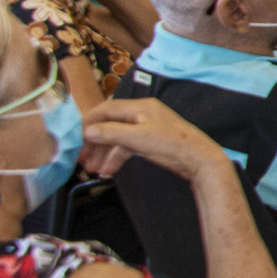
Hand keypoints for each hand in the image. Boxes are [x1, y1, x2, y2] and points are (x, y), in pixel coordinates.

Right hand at [78, 97, 231, 184]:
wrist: (200, 160)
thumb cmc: (172, 144)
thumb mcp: (139, 138)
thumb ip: (112, 133)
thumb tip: (87, 131)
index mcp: (140, 107)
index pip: (107, 109)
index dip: (89, 121)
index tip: (75, 138)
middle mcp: (142, 114)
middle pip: (110, 124)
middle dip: (95, 141)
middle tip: (82, 158)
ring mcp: (147, 128)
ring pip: (118, 138)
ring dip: (104, 152)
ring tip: (92, 169)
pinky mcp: (151, 142)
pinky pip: (128, 147)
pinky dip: (117, 157)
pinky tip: (108, 171)